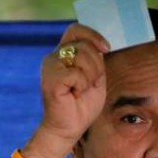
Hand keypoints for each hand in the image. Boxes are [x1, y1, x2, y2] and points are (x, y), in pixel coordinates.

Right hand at [36, 23, 110, 148]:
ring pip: (81, 56)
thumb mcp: (95, 77)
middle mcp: (54, 57)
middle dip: (96, 65)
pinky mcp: (50, 79)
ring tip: (81, 90)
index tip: (106, 49)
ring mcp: (50, 66)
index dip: (93, 35)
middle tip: (90, 83)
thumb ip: (95, 59)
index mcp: (64, 54)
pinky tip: (74, 95)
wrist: (69, 128)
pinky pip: (76, 74)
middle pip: (84, 45)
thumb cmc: (82, 105)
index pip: (76, 30)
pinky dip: (82, 86)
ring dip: (90, 76)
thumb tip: (99, 46)